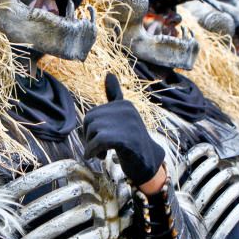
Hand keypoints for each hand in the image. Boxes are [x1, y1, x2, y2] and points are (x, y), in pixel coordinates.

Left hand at [83, 74, 166, 190]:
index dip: (91, 130)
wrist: (148, 164)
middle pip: (89, 121)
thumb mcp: (122, 118)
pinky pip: (99, 142)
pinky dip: (94, 151)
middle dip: (89, 137)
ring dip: (92, 147)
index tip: (103, 140)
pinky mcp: (127, 139)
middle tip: (100, 149)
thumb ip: (114, 98)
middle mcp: (127, 111)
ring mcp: (128, 124)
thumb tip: (109, 74)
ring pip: (93, 132)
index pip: (92, 115)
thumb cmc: (132, 142)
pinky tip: (99, 157)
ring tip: (103, 154)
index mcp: (124, 105)